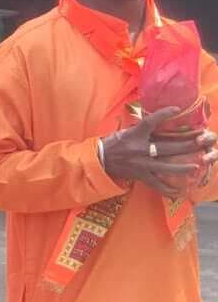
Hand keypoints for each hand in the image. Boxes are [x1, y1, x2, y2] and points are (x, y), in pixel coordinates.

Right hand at [101, 107, 217, 199]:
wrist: (99, 160)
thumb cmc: (111, 143)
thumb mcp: (125, 131)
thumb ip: (140, 129)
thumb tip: (155, 122)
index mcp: (135, 135)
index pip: (151, 121)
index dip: (164, 114)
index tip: (177, 109)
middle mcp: (141, 149)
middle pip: (168, 146)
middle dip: (187, 144)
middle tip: (203, 142)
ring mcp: (142, 164)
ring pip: (166, 166)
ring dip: (182, 167)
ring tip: (196, 166)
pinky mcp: (140, 175)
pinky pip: (156, 184)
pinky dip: (167, 189)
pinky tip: (178, 192)